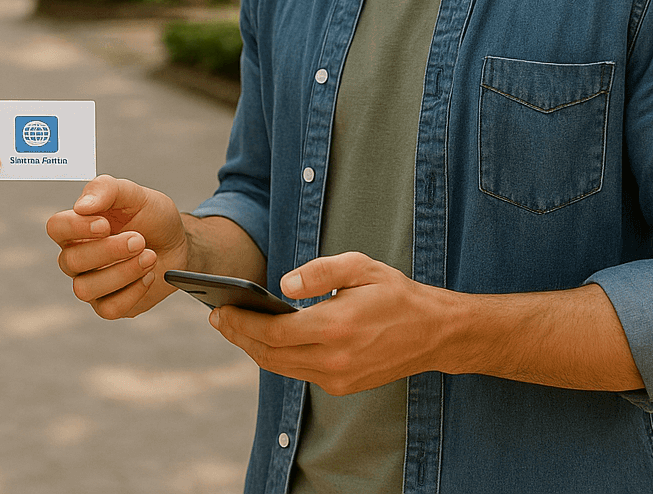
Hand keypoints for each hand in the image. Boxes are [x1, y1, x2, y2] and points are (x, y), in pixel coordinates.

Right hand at [46, 175, 188, 318]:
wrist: (179, 243)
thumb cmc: (151, 217)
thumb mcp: (135, 194)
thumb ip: (107, 190)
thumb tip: (81, 206)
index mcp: (77, 227)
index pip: (56, 227)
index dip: (76, 227)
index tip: (105, 224)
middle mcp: (77, 256)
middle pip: (70, 261)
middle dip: (109, 251)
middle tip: (140, 240)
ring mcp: (91, 283)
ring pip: (84, 290)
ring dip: (122, 272)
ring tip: (149, 256)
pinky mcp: (108, 305)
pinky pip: (108, 309)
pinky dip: (132, 292)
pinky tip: (148, 276)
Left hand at [209, 251, 452, 395]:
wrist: (434, 332)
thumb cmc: (394, 293)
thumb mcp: (360, 267)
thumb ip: (318, 271)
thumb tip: (282, 285)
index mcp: (336, 327)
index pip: (273, 332)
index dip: (241, 322)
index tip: (220, 309)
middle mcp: (334, 359)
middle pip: (270, 354)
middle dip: (239, 336)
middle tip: (218, 318)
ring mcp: (338, 378)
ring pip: (281, 368)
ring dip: (254, 349)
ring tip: (235, 327)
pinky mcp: (342, 386)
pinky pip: (299, 373)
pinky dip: (277, 357)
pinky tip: (267, 339)